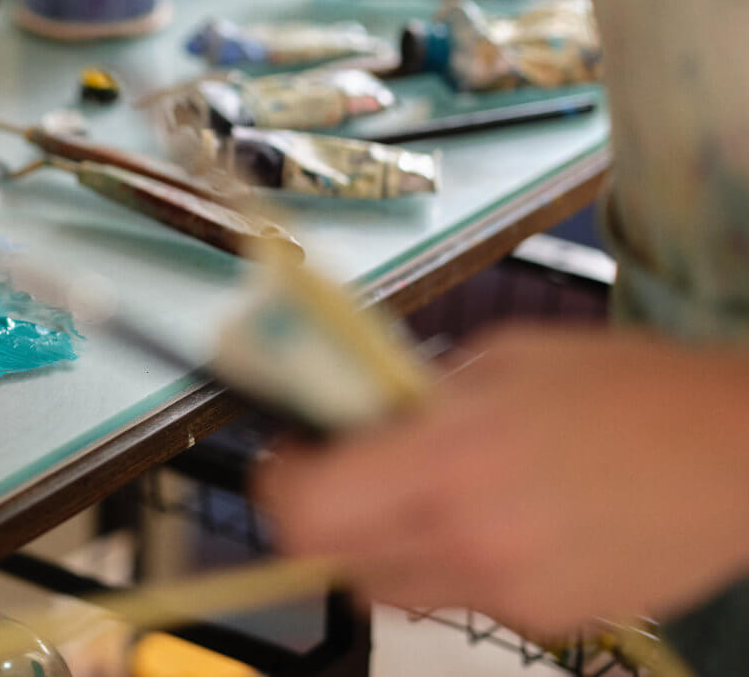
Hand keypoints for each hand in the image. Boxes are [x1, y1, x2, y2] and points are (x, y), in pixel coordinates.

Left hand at [252, 325, 748, 637]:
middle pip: (333, 560)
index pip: (305, 510)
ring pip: (391, 586)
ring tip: (432, 489)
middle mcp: (468, 541)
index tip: (289, 455)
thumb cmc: (622, 386)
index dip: (277, 484)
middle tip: (344, 471)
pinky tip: (501, 517)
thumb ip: (410, 398)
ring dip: (382, 543)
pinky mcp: (545, 621)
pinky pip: (459, 598)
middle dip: (323, 515)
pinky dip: (452, 562)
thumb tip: (346, 417)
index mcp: (447, 462)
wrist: (738, 453)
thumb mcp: (498, 360)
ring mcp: (508, 593)